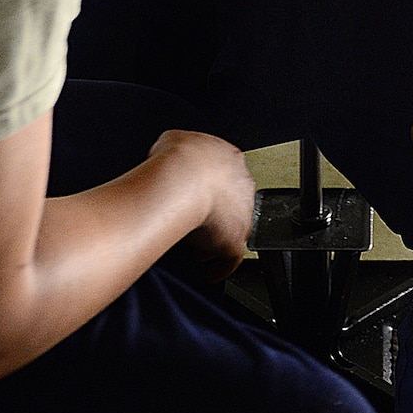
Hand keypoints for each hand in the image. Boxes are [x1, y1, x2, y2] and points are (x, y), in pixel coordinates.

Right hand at [147, 128, 256, 282]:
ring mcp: (242, 215)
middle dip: (215, 216)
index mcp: (230, 159)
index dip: (209, 190)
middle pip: (232, 205)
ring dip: (215, 242)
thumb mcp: (172, 139)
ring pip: (232, 232)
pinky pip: (231, 259)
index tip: (196, 198)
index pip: (225, 177)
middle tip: (195, 224)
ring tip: (198, 250)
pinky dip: (220, 267)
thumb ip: (178, 147)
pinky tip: (211, 273)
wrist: (183, 179)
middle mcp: (242, 187)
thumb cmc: (177, 160)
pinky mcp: (236, 240)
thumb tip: (170, 150)